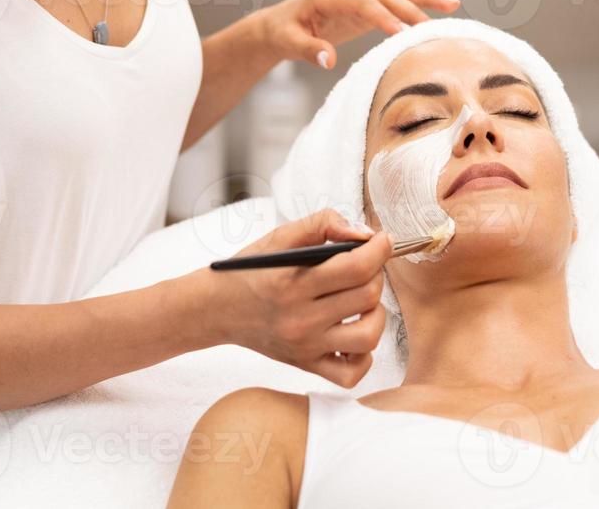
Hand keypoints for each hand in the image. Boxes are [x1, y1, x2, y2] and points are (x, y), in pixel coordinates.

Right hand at [196, 209, 392, 386]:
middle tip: (364, 265)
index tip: (382, 240)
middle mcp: (300, 319)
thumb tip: (363, 233)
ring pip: (368, 336)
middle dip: (376, 274)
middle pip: (367, 297)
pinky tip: (353, 332)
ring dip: (377, 313)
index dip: (379, 250)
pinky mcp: (306, 365)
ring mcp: (305, 347)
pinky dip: (364, 355)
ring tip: (362, 300)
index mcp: (293, 283)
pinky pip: (351, 374)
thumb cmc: (249, 271)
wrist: (216, 309)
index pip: (356, 268)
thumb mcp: (279, 237)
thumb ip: (322, 224)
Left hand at [263, 0, 459, 69]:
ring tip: (454, 3)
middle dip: (411, 9)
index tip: (402, 33)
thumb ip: (309, 49)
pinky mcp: (368, 2)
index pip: (362, 4)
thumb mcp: (288, 43)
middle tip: (434, 26)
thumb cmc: (283, 33)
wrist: (279, 23)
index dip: (382, 17)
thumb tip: (328, 60)